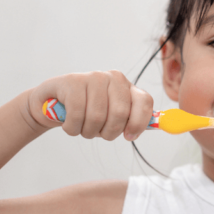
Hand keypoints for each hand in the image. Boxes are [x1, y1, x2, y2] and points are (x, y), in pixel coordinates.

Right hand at [26, 70, 153, 140]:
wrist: (52, 103)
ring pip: (97, 118)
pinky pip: (77, 115)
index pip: (144, 103)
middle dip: (108, 132)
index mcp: (127, 86)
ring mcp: (93, 77)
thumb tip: (161, 124)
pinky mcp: (72, 82)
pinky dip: (72, 128)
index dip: (139, 124)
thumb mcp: (112, 116)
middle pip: (120, 115)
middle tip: (98, 132)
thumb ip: (133, 119)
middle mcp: (113, 78)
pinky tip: (69, 124)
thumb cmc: (87, 112)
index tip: (128, 136)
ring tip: (82, 126)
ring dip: (87, 132)